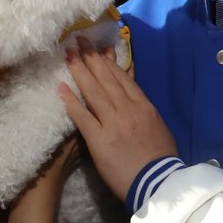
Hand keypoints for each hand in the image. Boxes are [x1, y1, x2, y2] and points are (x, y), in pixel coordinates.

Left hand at [59, 42, 177, 201]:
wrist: (159, 182)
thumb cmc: (161, 159)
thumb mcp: (159, 128)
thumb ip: (145, 113)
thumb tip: (135, 103)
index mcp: (144, 107)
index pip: (123, 78)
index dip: (108, 62)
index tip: (98, 50)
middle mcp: (128, 109)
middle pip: (106, 78)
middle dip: (91, 58)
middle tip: (78, 40)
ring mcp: (113, 123)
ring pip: (93, 91)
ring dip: (79, 70)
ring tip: (68, 54)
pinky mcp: (99, 140)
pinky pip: (82, 116)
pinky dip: (71, 101)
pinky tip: (60, 88)